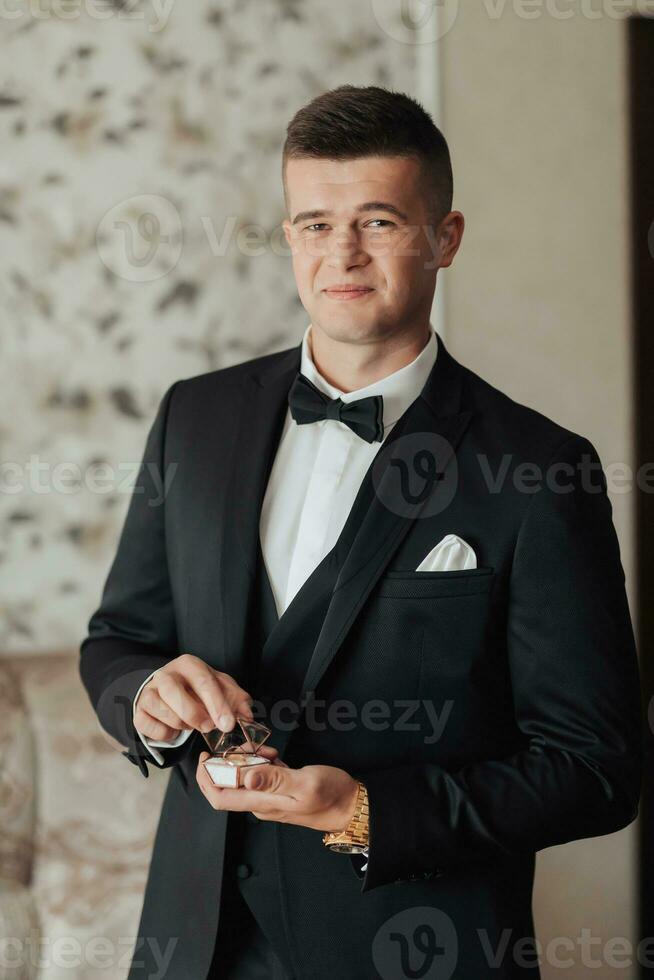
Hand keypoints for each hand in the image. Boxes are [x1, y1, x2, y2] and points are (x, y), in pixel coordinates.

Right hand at [133, 654, 253, 741]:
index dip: (217, 704)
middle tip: (208, 727)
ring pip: (162, 711)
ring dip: (181, 724)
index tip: (228, 724)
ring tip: (190, 724)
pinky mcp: (139, 710)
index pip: (204, 681)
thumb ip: (237, 700)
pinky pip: (149, 726)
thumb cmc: (197, 690)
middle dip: (195, 714)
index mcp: (189, 664)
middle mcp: (166, 674)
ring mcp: (149, 691)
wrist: (167, 692)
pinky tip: (173, 729)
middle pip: (175, 692)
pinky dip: (164, 733)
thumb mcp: (220, 688)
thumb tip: (248, 716)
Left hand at [196, 752, 359, 832]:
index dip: (206, 778)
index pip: (220, 796)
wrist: (351, 805)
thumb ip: (274, 779)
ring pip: (244, 775)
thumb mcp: (304, 784)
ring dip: (249, 758)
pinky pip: (259, 773)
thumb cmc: (331, 796)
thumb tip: (245, 776)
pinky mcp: (278, 788)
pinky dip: (261, 760)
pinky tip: (273, 754)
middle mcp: (260, 802)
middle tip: (245, 746)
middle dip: (229, 762)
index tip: (206, 757)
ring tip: (268, 750)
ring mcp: (269, 796)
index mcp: (262, 803)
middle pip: (228, 783)